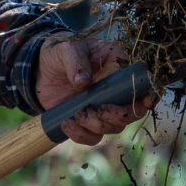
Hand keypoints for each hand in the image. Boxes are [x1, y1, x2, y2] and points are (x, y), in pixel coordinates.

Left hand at [34, 37, 157, 144]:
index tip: (146, 101)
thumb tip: (83, 83)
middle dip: (119, 116)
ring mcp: (102, 107)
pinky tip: (66, 124)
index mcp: (117, 66)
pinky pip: (92, 137)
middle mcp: (115, 90)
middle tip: (100, 111)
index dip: (148, 95)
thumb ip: (75, 61)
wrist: (38, 68)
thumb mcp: (66, 48)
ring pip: (113, 127)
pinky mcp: (86, 121)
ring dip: (97, 126)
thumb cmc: (59, 51)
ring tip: (77, 113)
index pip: (141, 84)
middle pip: (133, 112)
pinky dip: (81, 135)